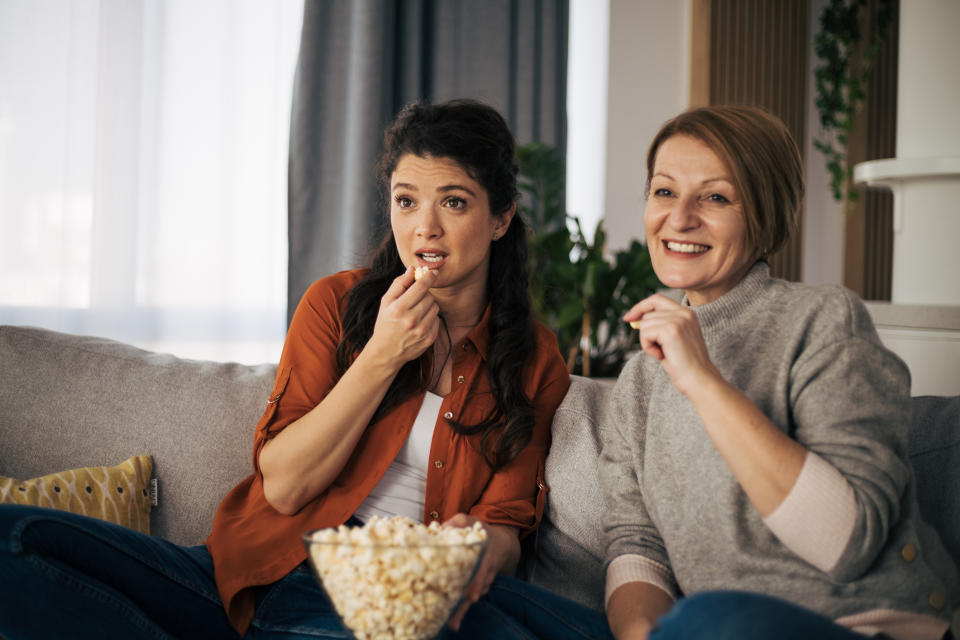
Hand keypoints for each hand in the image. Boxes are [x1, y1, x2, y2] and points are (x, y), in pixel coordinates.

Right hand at [365, 267, 440, 369]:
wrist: (386, 352)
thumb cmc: (385, 323)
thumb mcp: (386, 302)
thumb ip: (399, 283)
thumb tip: (413, 269)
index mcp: (399, 308)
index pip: (421, 287)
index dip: (429, 277)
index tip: (433, 272)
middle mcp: (411, 320)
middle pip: (430, 296)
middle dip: (424, 295)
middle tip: (415, 300)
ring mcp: (422, 331)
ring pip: (435, 307)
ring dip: (428, 306)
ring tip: (416, 312)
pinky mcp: (429, 339)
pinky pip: (437, 319)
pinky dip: (430, 318)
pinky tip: (419, 323)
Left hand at [443, 514, 519, 631]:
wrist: (503, 543)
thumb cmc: (483, 530)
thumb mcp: (471, 521)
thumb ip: (457, 522)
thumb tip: (439, 528)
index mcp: (485, 555)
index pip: (482, 572)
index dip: (477, 584)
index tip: (471, 596)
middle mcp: (486, 572)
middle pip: (475, 591)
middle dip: (465, 607)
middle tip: (454, 622)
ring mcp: (484, 581)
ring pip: (472, 598)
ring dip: (462, 611)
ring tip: (452, 625)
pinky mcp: (479, 587)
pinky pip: (471, 598)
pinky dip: (462, 607)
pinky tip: (452, 618)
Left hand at [623, 293, 719, 396]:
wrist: (699, 380)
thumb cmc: (684, 365)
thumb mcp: (671, 339)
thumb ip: (658, 325)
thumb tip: (634, 318)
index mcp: (687, 313)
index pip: (657, 299)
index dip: (640, 307)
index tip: (628, 318)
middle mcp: (684, 313)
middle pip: (648, 314)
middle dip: (646, 334)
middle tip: (661, 350)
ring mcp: (678, 320)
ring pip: (644, 324)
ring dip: (648, 343)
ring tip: (664, 354)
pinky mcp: (671, 330)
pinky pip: (645, 333)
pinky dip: (648, 347)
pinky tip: (662, 356)